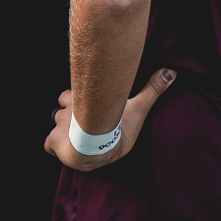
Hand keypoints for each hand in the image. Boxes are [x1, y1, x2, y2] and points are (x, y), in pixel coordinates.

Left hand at [44, 69, 175, 171]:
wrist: (100, 149)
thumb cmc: (118, 128)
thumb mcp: (137, 108)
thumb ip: (152, 90)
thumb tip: (171, 72)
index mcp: (85, 100)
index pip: (73, 93)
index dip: (79, 100)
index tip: (88, 109)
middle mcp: (69, 109)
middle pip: (64, 106)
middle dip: (71, 114)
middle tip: (84, 124)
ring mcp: (59, 125)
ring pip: (56, 122)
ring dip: (63, 128)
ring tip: (77, 137)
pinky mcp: (53, 142)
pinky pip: (48, 143)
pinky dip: (54, 145)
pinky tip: (65, 148)